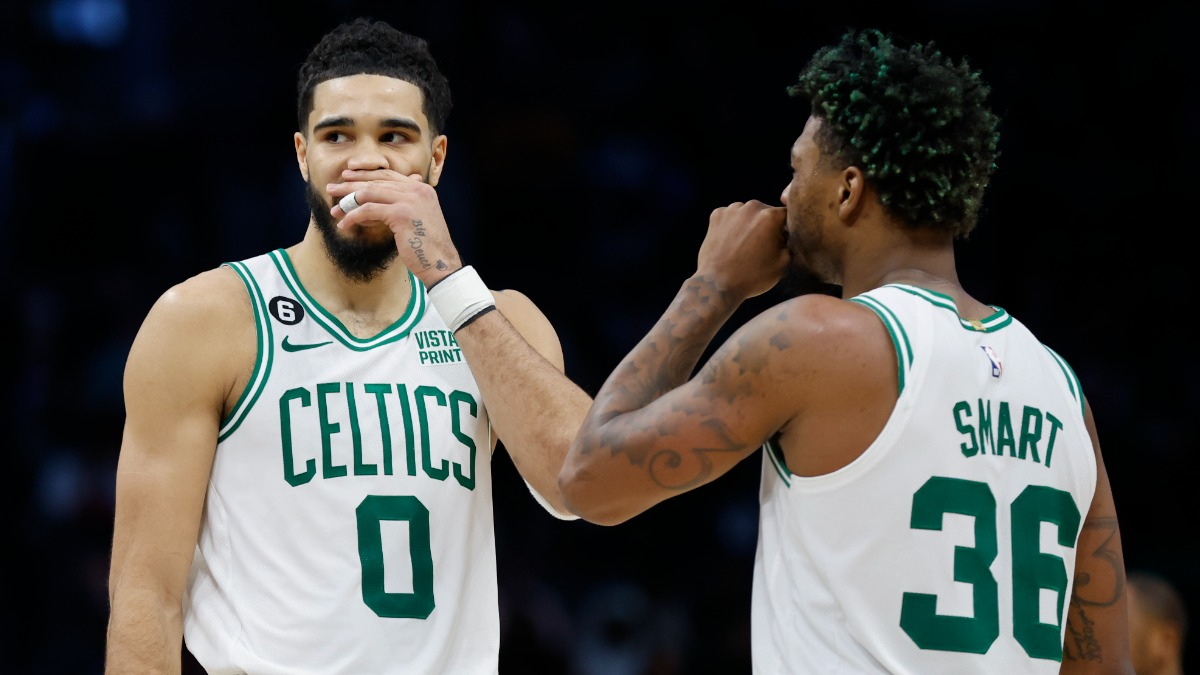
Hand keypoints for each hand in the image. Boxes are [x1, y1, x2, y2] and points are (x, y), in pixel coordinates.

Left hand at [328, 170, 461, 286]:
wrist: (441, 262)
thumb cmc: (428, 246)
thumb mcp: (419, 219)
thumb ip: (405, 205)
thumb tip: (382, 204)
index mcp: (421, 188)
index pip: (388, 175)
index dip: (366, 174)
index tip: (347, 176)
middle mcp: (416, 190)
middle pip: (376, 181)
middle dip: (351, 185)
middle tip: (332, 188)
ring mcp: (409, 200)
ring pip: (370, 193)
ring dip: (348, 201)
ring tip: (334, 209)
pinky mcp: (400, 213)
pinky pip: (369, 210)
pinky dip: (353, 216)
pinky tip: (344, 224)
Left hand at [697, 200, 788, 299]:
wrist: (718, 284)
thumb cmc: (753, 277)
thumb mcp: (784, 263)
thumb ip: (792, 243)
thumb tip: (790, 236)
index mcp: (770, 216)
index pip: (786, 214)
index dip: (787, 228)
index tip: (782, 240)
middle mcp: (751, 207)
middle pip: (766, 211)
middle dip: (767, 225)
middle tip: (762, 246)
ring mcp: (731, 210)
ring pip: (747, 212)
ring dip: (749, 223)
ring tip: (745, 245)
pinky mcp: (716, 215)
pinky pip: (730, 216)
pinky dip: (732, 225)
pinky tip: (731, 242)